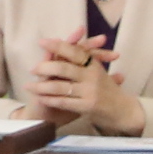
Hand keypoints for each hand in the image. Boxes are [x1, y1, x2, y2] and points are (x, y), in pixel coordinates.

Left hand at [27, 34, 144, 133]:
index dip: (58, 45)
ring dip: (41, 86)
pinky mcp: (87, 106)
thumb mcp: (98, 72)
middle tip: (32, 69)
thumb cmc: (108, 90)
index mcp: (94, 65)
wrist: (124, 112)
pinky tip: (40, 99)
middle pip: (63, 68)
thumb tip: (59, 44)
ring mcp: (90, 91)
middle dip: (44, 68)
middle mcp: (93, 76)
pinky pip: (63, 101)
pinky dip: (49, 99)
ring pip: (59, 87)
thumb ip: (82, 61)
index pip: (75, 51)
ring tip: (28, 86)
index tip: (42, 41)